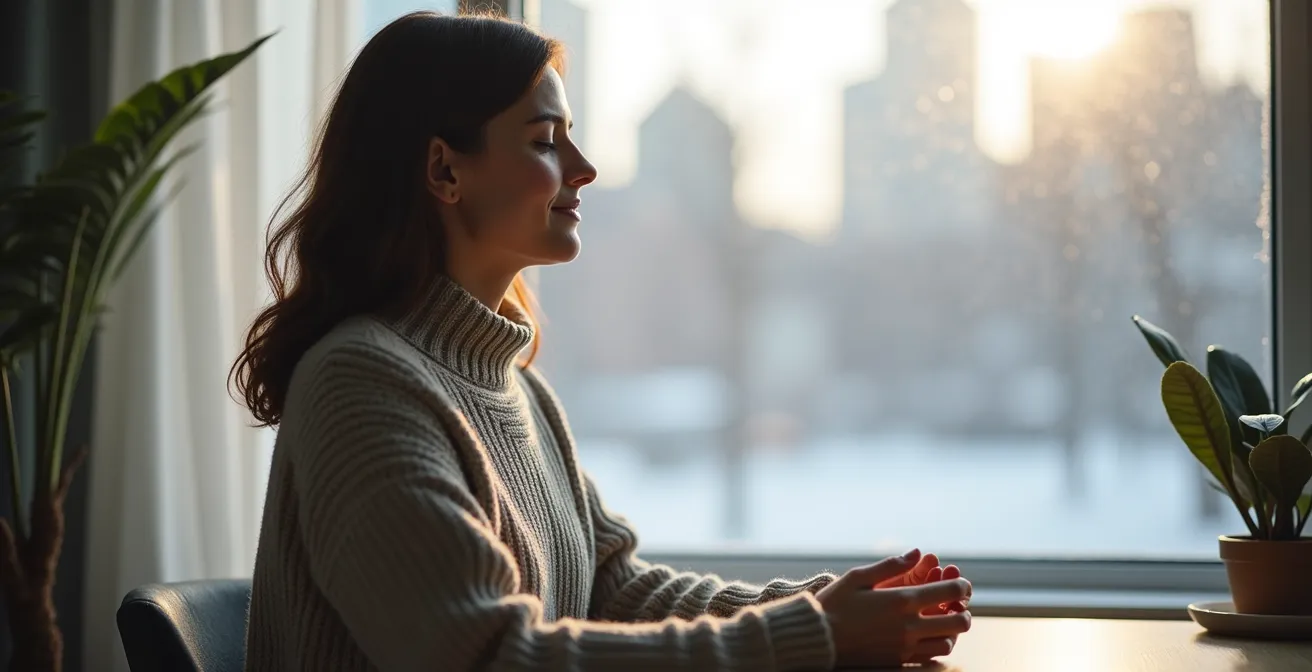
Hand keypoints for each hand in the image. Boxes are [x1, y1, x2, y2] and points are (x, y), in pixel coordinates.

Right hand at [816, 549, 971, 667]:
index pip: (949, 591)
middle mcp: (909, 625)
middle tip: (958, 606)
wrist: (818, 638)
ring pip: (948, 643)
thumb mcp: (858, 576)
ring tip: (945, 623)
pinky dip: (938, 648)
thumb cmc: (835, 604)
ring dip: (953, 632)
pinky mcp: (899, 661)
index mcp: (902, 600)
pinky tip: (930, 638)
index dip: (962, 585)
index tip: (961, 583)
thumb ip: (891, 565)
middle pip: (958, 621)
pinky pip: (932, 658)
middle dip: (964, 611)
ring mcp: (906, 646)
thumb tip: (917, 553)